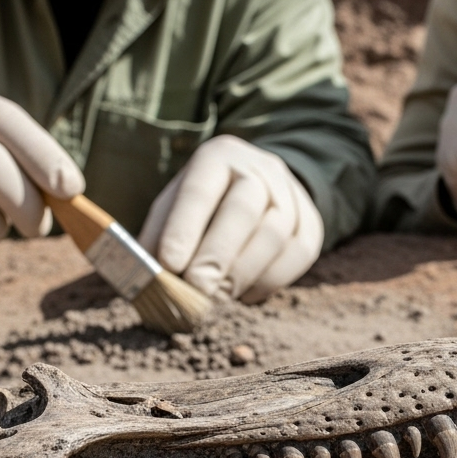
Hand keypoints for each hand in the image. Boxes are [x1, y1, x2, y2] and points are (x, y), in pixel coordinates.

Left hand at [138, 135, 321, 303]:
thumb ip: (158, 240)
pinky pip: (298, 255)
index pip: (200, 190)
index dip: (184, 228)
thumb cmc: (201, 208)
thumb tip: (146, 282)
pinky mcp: (311, 224)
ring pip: (274, 235)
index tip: (168, 266)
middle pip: (243, 210)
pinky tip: (243, 295)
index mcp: (217, 158)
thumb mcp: (173, 209)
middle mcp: (259, 169)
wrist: (258, 192)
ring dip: (242, 274)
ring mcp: (291, 195)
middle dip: (217, 255)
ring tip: (217, 299)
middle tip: (197, 291)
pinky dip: (269, 282)